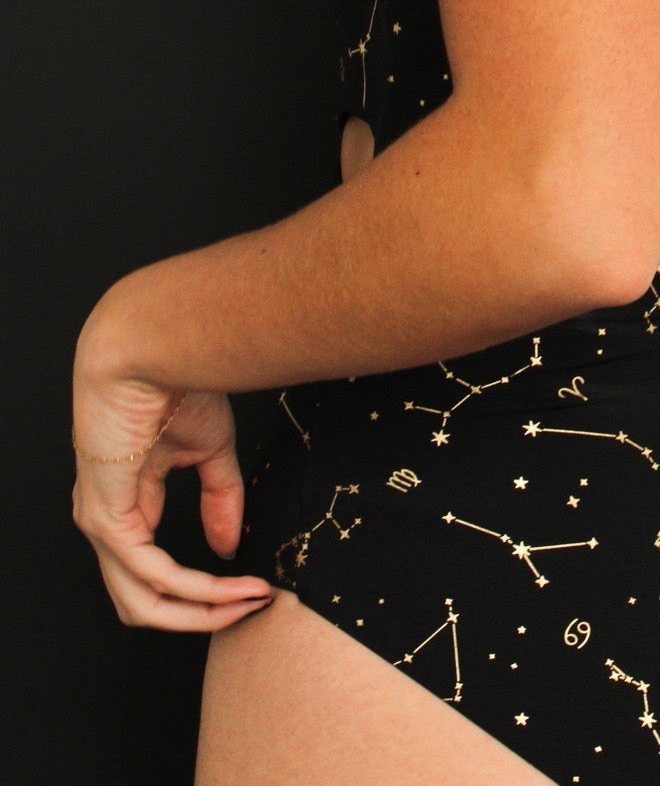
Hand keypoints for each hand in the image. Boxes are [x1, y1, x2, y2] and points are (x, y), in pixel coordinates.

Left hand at [72, 319, 275, 630]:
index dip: (205, 589)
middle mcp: (107, 521)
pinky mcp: (106, 520)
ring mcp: (101, 524)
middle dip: (200, 615)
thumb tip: (228, 549)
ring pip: (142, 602)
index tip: (255, 586)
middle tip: (251, 606)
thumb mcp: (208, 448)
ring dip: (202, 611)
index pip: (153, 572)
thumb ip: (218, 498)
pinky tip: (230, 584)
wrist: (150, 346)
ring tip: (250, 601)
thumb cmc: (174, 381)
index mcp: (127, 502)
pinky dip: (196, 589)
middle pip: (143, 603)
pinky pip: (151, 575)